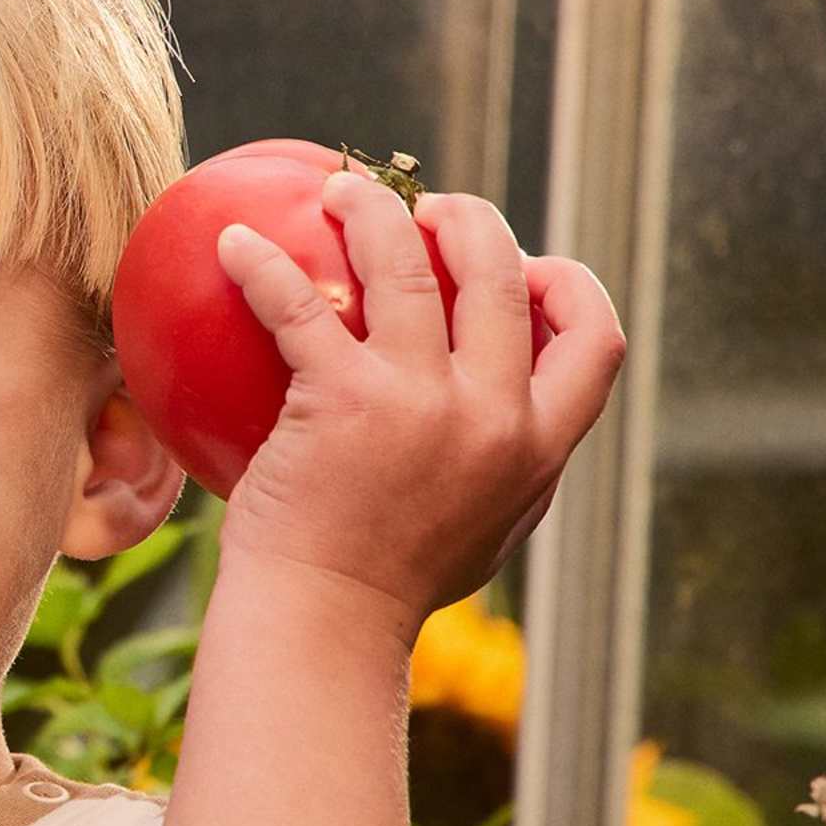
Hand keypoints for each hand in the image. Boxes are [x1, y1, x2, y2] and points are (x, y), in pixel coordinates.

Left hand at [211, 166, 625, 632]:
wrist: (320, 633)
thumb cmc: (382, 596)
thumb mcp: (478, 539)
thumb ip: (497, 475)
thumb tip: (490, 426)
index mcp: (537, 449)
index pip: (594, 344)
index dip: (568, 287)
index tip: (527, 268)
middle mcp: (493, 416)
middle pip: (503, 276)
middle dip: (471, 221)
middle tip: (426, 209)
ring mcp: (422, 402)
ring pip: (408, 263)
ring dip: (373, 210)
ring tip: (337, 192)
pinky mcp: (343, 399)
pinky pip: (299, 303)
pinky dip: (260, 264)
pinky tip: (231, 245)